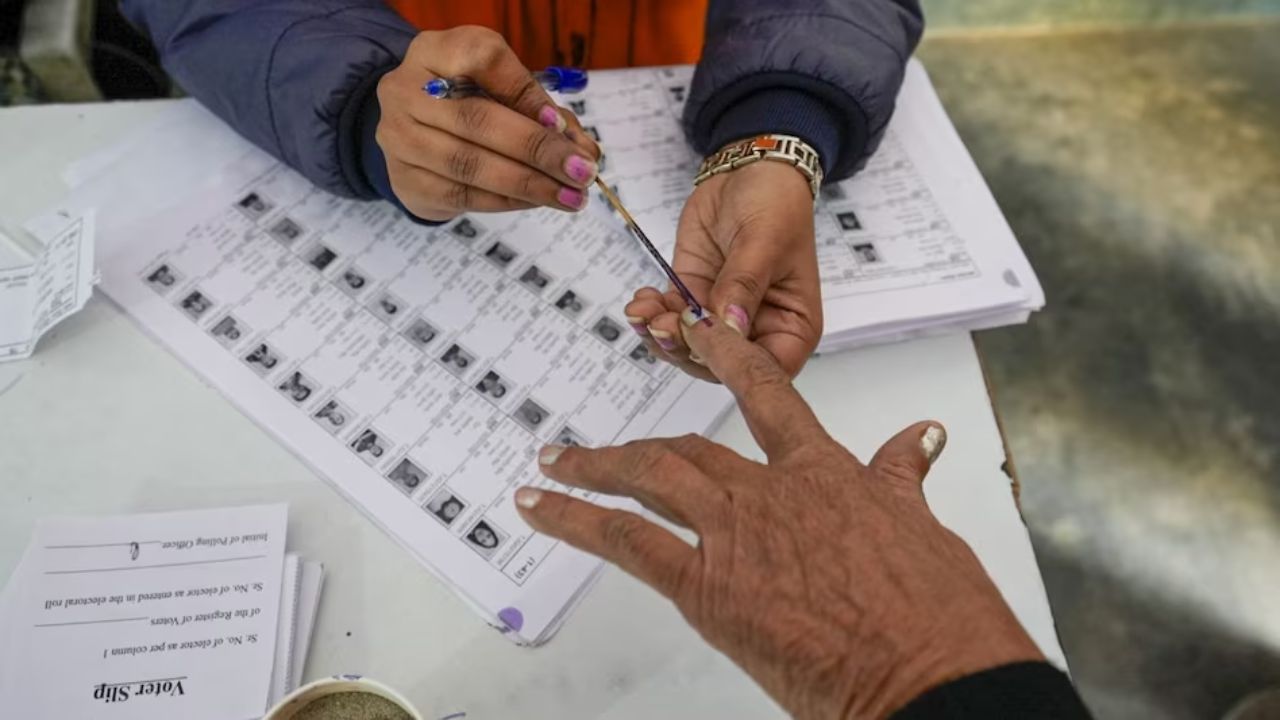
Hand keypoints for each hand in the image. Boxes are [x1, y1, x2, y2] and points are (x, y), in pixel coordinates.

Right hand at [375, 27, 599, 220]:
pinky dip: (507, 201)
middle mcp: (405, 91)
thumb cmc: (468, 102)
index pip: (484, 59)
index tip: (563, 125)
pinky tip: (537, 201)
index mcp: (433, 52)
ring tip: (570, 196)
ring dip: (529, 184)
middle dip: (538, 149)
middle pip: (477, 119)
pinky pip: (463, 196)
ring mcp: (398, 139)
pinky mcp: (405, 181)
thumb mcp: (499, 87)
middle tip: (582, 171)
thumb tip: (581, 149)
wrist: (414, 133)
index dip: (526, 94)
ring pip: (470, 165)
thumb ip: (539, 108)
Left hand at [514, 312, 1042, 717]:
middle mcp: (769, 492)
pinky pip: (628, 542)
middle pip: (686, 449)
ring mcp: (735, 535)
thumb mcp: (925, 529)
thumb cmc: (937, 615)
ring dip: (593, 468)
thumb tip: (921, 436)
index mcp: (824, 472)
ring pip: (649, 480)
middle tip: (591, 443)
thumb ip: (903, 476)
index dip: (729, 356)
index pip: (768, 393)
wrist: (929, 673)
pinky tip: (544, 509)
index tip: (702, 331)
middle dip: (633, 446)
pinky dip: (578, 520)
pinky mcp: (708, 588)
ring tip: (553, 463)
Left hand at [625, 161, 821, 380]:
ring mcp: (721, 313)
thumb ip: (743, 286)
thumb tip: (728, 326)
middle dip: (685, 349)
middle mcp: (757, 328)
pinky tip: (641, 300)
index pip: (765, 368)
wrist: (748, 168)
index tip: (703, 346)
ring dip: (660, 334)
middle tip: (661, 326)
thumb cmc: (776, 203)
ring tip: (644, 311)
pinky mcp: (693, 295)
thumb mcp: (763, 242)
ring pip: (688, 345)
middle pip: (719, 363)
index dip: (734, 367)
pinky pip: (670, 318)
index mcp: (792, 325)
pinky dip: (651, 315)